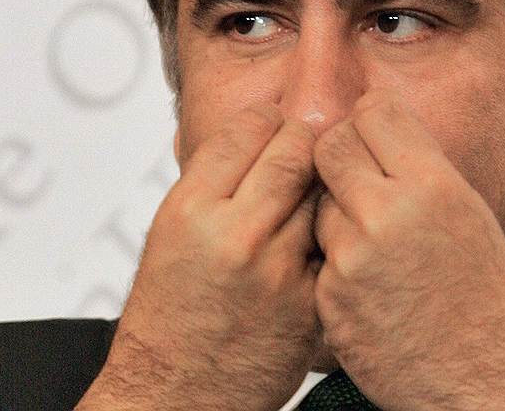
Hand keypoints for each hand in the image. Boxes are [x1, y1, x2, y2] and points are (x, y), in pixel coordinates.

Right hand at [77, 104, 321, 410]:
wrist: (177, 393)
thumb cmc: (170, 314)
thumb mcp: (171, 234)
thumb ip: (214, 184)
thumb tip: (257, 137)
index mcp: (191, 209)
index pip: (248, 128)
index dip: (269, 120)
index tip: (276, 125)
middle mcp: (235, 233)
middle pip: (295, 151)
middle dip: (306, 142)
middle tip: (307, 148)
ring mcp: (277, 269)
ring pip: (323, 194)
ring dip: (322, 188)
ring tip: (312, 195)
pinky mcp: (309, 301)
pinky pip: (334, 243)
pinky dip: (331, 234)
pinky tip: (320, 240)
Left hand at [312, 90, 504, 409]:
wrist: (483, 380)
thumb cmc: (485, 299)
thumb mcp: (469, 213)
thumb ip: (420, 166)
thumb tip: (375, 121)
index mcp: (434, 186)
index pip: (373, 110)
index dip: (368, 119)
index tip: (370, 132)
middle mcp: (389, 215)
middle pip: (331, 146)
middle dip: (339, 155)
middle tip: (356, 176)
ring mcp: (352, 260)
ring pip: (318, 202)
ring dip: (337, 213)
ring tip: (376, 246)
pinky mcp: (329, 299)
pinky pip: (318, 255)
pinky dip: (335, 262)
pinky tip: (370, 284)